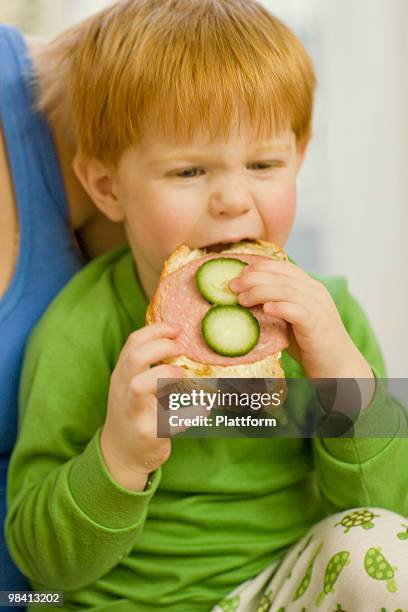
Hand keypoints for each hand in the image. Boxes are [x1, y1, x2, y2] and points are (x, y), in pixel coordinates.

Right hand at [100, 323, 186, 490]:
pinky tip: (204, 409)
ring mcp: (133, 412)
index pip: (133, 343)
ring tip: (182, 377)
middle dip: (161, 347)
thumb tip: (178, 339)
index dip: (157, 331)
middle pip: (135, 358)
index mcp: (122, 375)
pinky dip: (190, 413)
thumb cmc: (133, 414)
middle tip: (180, 350)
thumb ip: (146, 364)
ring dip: (165, 375)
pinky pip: (168, 419)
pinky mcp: (147, 434)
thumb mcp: (130, 385)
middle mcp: (123, 390)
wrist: (120, 455)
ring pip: (139, 386)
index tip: (178, 329)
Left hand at [229, 260, 374, 382]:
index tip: (240, 272)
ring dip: (260, 292)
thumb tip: (243, 299)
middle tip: (233, 285)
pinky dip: (280, 307)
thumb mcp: (290, 319)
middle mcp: (315, 292)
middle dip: (253, 278)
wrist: (337, 366)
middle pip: (281, 277)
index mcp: (310, 287)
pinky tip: (265, 309)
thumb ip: (276, 306)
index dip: (260, 267)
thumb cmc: (309, 344)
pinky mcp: (317, 324)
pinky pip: (297, 310)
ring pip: (286, 290)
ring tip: (241, 299)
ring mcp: (318, 307)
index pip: (284, 267)